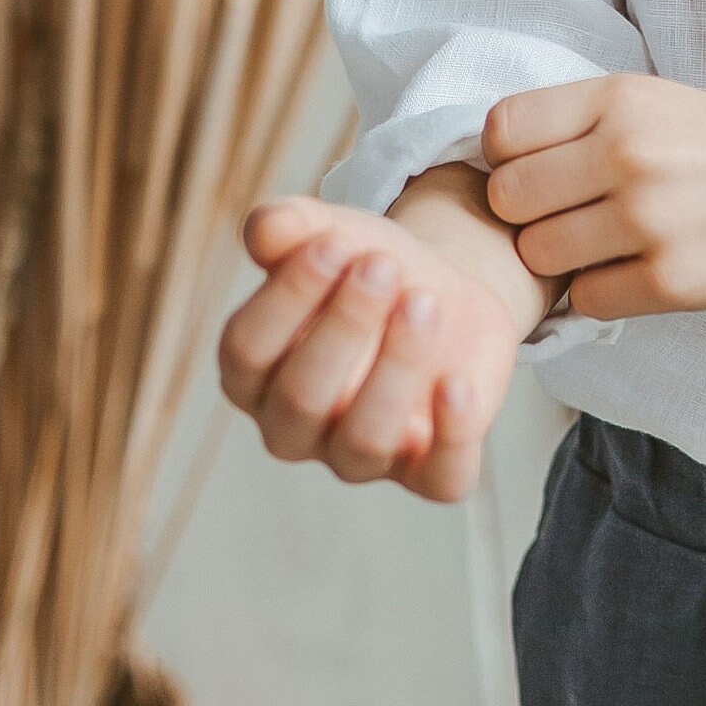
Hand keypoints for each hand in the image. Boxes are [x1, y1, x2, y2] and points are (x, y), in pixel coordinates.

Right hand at [216, 187, 530, 501]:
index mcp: (252, 374)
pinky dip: (451, 437)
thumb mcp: (331, 233)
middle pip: (302, 399)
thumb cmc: (367, 266)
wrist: (441, 289)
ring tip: (424, 301)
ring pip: (364, 441)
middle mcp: (294, 429)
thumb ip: (289, 226)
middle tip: (383, 266)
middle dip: (344, 326)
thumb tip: (267, 228)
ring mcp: (359, 457)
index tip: (332, 242)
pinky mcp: (429, 471)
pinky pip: (439, 479)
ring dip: (396, 368)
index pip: (247, 351)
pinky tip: (458, 383)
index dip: (287, 297)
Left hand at [483, 76, 705, 319]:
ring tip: (609, 247)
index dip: (510, 159)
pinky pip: (588, 299)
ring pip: (539, 256)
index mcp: (620, 98)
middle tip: (573, 217)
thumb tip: (498, 165)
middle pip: (508, 199)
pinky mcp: (670, 281)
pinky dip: (606, 292)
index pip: (501, 131)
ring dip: (565, 260)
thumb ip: (582, 124)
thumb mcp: (660, 100)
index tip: (541, 172)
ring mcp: (648, 219)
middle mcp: (627, 151)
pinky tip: (642, 272)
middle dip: (529, 217)